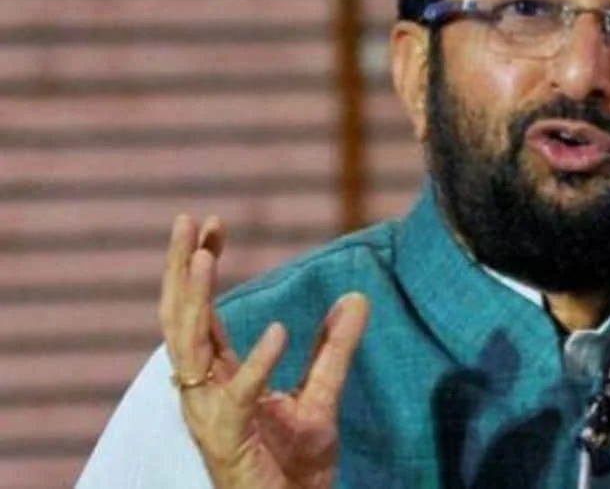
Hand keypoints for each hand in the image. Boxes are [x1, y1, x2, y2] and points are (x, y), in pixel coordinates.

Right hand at [158, 215, 370, 488]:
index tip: (211, 223)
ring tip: (203, 255)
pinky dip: (258, 362)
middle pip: (178, 318)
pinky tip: (281, 329)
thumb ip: (334, 348)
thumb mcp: (322, 394)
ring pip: (188, 347)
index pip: (198, 311)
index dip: (198, 267)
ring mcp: (210, 413)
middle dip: (178, 268)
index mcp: (217, 376)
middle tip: (186, 220)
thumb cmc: (295, 464)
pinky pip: (238, 395)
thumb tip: (357, 296)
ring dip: (194, 299)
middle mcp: (203, 390)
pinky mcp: (230, 437)